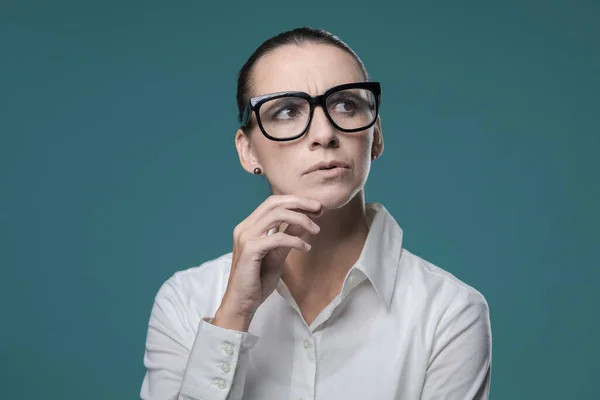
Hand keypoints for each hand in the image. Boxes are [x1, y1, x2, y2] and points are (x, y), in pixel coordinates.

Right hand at [213, 195, 321, 330]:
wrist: (242, 303)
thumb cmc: (258, 280)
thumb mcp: (278, 254)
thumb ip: (288, 236)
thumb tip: (304, 221)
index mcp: (249, 226)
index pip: (272, 202)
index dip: (295, 201)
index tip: (315, 207)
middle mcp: (245, 227)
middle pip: (274, 203)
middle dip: (299, 203)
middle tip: (319, 208)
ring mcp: (245, 237)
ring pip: (277, 215)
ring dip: (301, 219)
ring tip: (316, 229)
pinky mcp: (250, 249)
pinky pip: (278, 238)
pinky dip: (295, 240)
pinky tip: (306, 248)